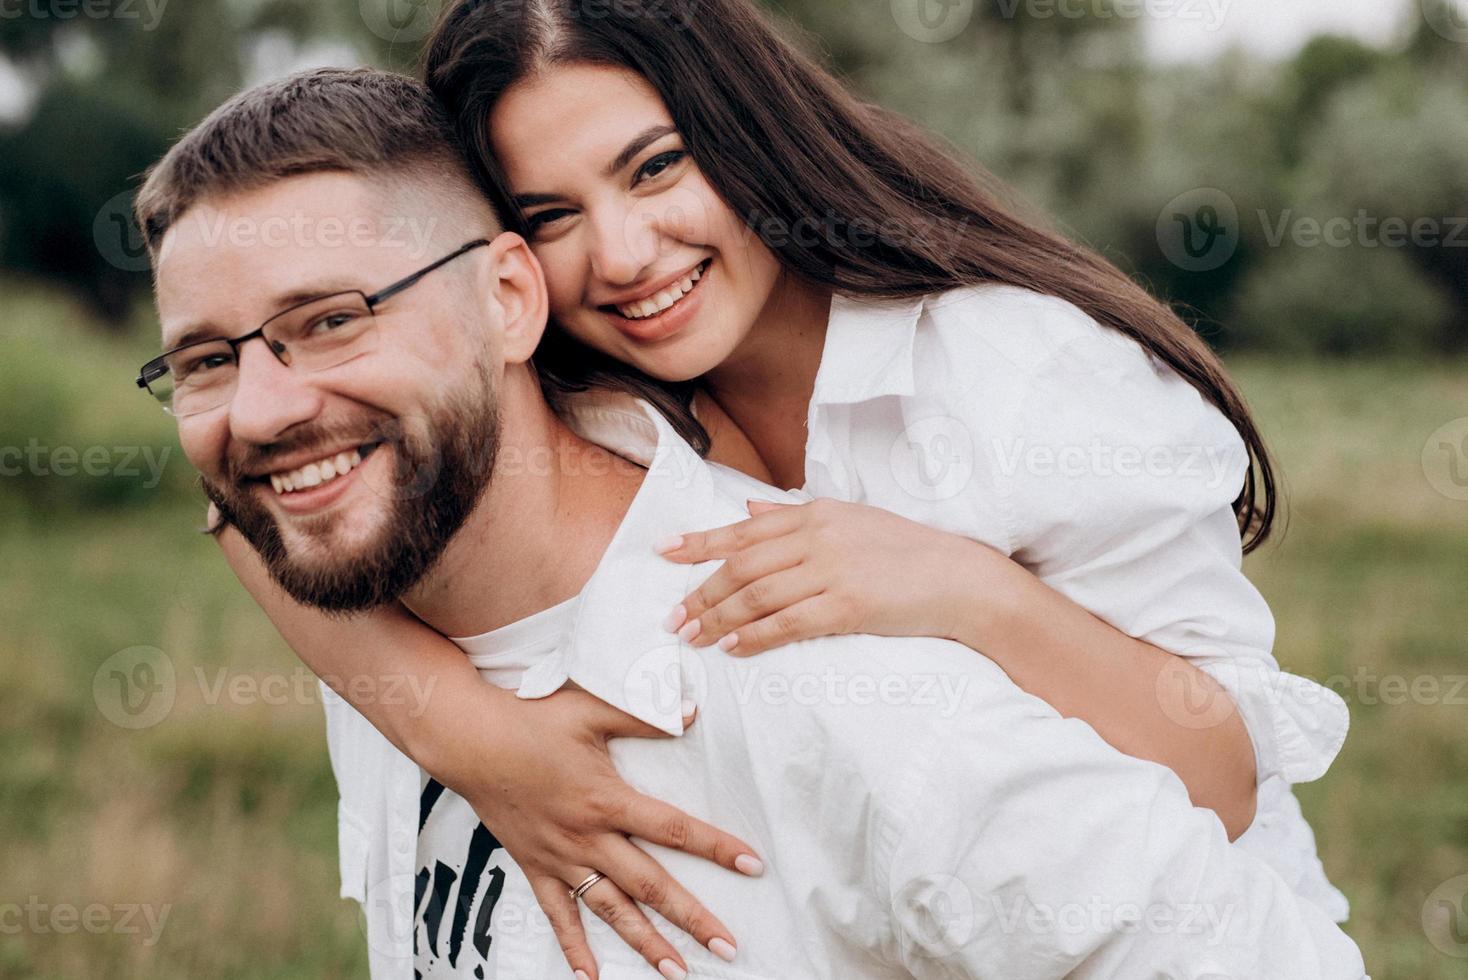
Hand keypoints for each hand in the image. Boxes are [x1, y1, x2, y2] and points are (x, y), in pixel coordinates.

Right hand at [440, 688, 760, 978]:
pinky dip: (573, 948)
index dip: (716, 846)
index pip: (674, 828)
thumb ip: (645, 715)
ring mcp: (560, 857)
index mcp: (607, 799)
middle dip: (691, 917)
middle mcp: (587, 836)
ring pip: (610, 909)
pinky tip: (589, 977)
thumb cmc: (530, 720)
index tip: (752, 864)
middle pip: (650, 884)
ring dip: (644, 942)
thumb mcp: (591, 709)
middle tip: (727, 946)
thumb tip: (693, 711)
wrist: (469, 741)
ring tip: (677, 970)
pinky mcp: (534, 866)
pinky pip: (557, 915)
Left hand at [658, 497, 977, 655]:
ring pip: (757, 595)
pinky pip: (788, 623)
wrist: (960, 579)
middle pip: (742, 565)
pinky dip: (756, 636)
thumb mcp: (850, 520)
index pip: (744, 529)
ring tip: (693, 638)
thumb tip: (749, 510)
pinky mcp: (848, 604)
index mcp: (816, 513)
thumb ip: (795, 516)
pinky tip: (734, 649)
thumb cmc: (906, 552)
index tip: (664, 552)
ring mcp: (833, 570)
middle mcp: (819, 536)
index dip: (700, 542)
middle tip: (672, 618)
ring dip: (719, 619)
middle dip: (701, 592)